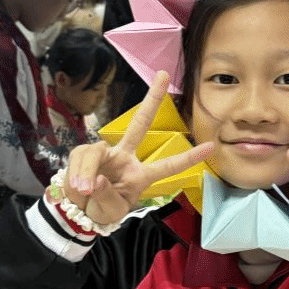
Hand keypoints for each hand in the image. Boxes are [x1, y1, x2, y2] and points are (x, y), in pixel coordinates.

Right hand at [62, 71, 212, 225]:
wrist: (77, 213)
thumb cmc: (101, 211)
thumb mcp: (109, 210)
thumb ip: (106, 195)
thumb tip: (97, 178)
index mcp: (141, 175)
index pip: (168, 165)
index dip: (189, 157)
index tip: (211, 146)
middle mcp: (126, 158)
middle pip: (140, 124)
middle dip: (151, 99)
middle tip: (163, 76)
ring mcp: (106, 153)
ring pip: (96, 153)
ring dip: (87, 172)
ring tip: (84, 192)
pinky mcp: (85, 153)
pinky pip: (81, 158)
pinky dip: (77, 174)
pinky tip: (78, 187)